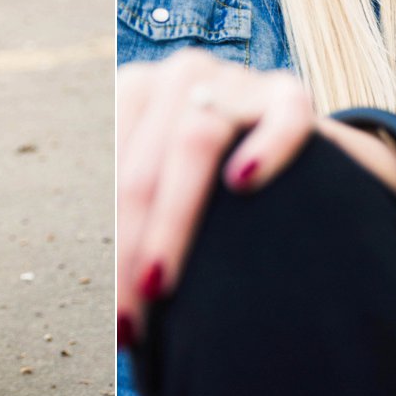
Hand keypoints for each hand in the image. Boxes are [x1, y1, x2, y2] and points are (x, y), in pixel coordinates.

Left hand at [118, 52, 395, 346]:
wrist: (293, 151)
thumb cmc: (212, 193)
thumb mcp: (163, 193)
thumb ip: (130, 221)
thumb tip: (103, 312)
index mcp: (135, 93)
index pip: (109, 174)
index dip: (106, 245)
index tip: (113, 316)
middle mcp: (179, 77)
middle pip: (143, 168)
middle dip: (131, 247)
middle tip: (131, 319)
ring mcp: (236, 81)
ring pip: (195, 141)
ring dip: (174, 217)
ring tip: (161, 282)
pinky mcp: (291, 93)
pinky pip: (281, 116)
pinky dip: (262, 147)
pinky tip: (245, 182)